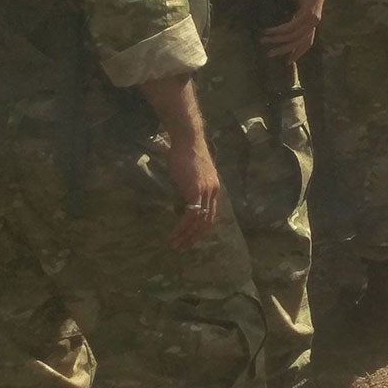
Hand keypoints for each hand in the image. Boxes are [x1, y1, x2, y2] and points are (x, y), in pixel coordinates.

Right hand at [164, 135, 221, 249]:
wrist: (188, 140)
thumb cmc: (185, 154)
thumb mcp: (188, 176)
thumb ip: (188, 191)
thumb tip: (181, 206)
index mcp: (213, 188)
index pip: (211, 213)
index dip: (201, 228)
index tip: (191, 239)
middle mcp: (213, 191)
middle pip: (207, 221)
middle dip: (195, 237)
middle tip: (184, 248)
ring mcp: (206, 191)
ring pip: (199, 220)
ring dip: (187, 235)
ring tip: (175, 245)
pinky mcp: (195, 190)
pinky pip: (190, 215)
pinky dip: (182, 227)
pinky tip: (174, 234)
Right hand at [262, 0, 328, 60]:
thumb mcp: (298, 2)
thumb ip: (293, 12)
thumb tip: (282, 17)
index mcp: (312, 22)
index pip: (306, 42)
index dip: (298, 52)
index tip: (288, 62)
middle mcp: (314, 23)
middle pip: (299, 43)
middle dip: (283, 50)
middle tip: (269, 55)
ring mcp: (312, 19)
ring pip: (292, 37)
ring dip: (276, 40)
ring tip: (263, 40)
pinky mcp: (307, 14)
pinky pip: (291, 27)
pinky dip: (279, 30)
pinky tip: (269, 31)